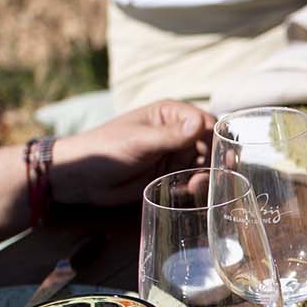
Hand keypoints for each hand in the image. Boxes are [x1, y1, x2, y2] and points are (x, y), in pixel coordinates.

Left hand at [49, 101, 215, 207]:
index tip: (222, 156)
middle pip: (210, 146)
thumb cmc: (107, 149)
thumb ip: (172, 135)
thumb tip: (201, 123)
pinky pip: (192, 181)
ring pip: (204, 165)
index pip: (205, 122)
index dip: (217, 138)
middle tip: (213, 176)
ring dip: (205, 176)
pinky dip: (194, 187)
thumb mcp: (141, 141)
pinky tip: (186, 192)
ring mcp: (174, 155)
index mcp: (170, 114)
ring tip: (194, 186)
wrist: (84, 178)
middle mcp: (177, 133)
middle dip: (213, 161)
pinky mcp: (170, 176)